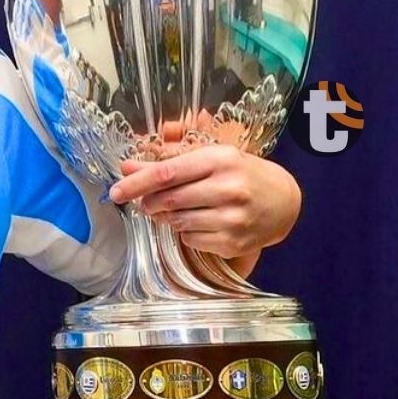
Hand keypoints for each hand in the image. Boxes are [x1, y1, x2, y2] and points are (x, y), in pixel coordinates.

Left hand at [107, 143, 301, 260]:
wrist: (282, 200)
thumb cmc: (239, 172)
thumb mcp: (208, 156)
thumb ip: (167, 160)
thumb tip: (127, 167)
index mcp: (219, 160)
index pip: (167, 173)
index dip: (137, 183)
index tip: (115, 191)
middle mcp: (229, 188)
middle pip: (169, 200)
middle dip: (149, 202)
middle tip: (147, 201)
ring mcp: (233, 218)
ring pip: (177, 222)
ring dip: (166, 218)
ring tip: (175, 209)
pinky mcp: (234, 242)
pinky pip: (191, 239)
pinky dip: (185, 232)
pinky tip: (198, 221)